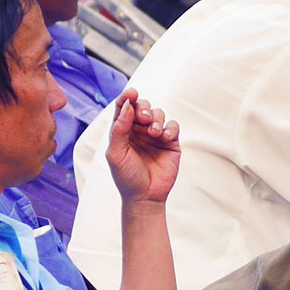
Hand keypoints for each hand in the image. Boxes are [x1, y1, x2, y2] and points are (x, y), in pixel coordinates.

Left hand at [105, 88, 180, 204]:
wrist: (145, 197)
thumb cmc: (126, 177)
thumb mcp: (116, 154)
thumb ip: (119, 130)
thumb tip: (127, 106)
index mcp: (122, 131)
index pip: (124, 108)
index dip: (127, 98)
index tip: (131, 93)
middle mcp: (138, 130)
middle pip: (142, 106)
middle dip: (143, 107)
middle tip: (143, 117)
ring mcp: (155, 135)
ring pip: (158, 114)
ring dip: (156, 119)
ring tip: (153, 132)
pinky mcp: (170, 142)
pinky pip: (173, 126)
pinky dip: (170, 127)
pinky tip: (165, 136)